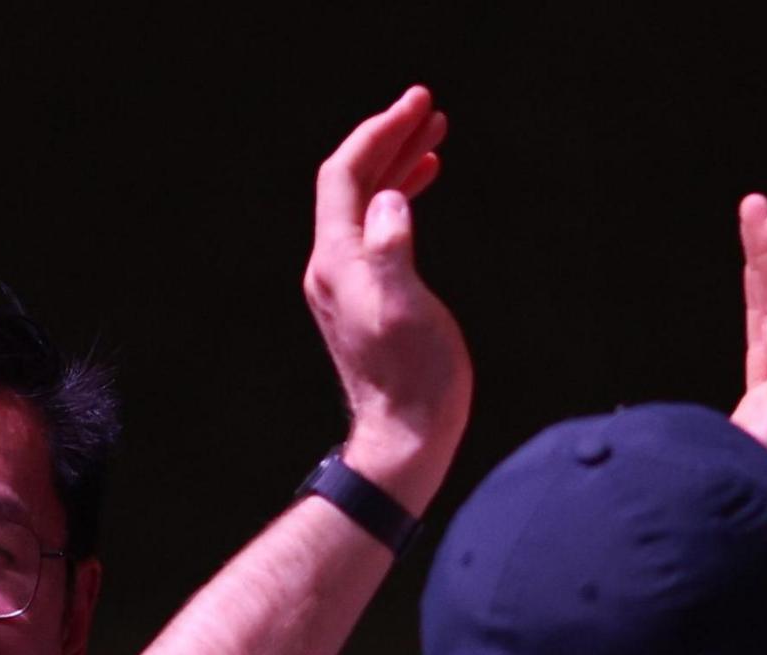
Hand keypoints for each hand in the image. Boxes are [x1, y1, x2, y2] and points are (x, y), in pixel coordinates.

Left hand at [307, 87, 470, 514]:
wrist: (406, 438)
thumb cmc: (414, 382)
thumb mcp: (405, 310)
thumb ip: (392, 249)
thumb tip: (392, 201)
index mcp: (338, 262)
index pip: (345, 175)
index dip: (378, 133)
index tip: (415, 104)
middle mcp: (333, 267)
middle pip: (353, 183)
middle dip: (389, 139)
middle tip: (427, 107)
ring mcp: (348, 283)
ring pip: (367, 204)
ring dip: (397, 165)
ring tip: (434, 136)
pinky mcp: (366, 298)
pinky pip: (377, 230)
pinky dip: (400, 198)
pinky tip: (421, 187)